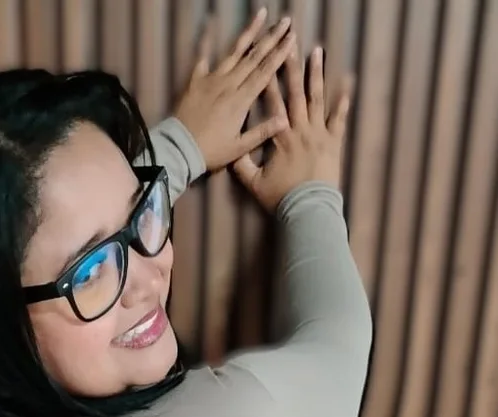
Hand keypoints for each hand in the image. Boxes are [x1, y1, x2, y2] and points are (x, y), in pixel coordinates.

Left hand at [172, 9, 293, 173]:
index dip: (280, 54)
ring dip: (249, 32)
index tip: (292, 38)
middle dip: (272, 37)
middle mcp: (229, 84)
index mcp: (241, 100)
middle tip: (286, 21)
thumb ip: (262, 132)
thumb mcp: (239, 147)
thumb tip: (285, 120)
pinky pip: (202, 56)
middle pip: (254, 57)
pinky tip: (210, 21)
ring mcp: (212, 79)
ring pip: (234, 52)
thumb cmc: (211, 151)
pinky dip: (206, 39)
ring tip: (262, 14)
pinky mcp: (196, 80)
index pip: (265, 72)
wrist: (179, 149)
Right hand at [234, 44, 352, 211]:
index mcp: (280, 137)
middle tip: (290, 46)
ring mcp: (319, 134)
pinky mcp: (333, 143)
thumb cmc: (281, 198)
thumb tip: (231, 152)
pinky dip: (342, 103)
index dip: (268, 83)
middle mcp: (300, 130)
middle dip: (291, 68)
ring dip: (316, 74)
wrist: (309, 209)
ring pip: (317, 98)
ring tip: (317, 52)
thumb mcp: (255, 184)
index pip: (272, 104)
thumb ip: (242, 167)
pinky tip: (346, 85)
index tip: (265, 64)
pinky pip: (339, 119)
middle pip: (295, 93)